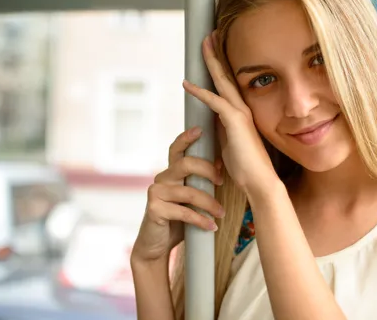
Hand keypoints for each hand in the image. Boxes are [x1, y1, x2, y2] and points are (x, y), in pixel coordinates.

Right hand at [131, 127, 224, 263]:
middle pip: (185, 164)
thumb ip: (198, 182)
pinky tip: (211, 226)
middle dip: (207, 171)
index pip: (177, 149)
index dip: (186, 137)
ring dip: (209, 203)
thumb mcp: (190, 197)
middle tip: (221, 181)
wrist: (157, 245)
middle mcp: (161, 179)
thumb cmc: (178, 220)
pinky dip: (200, 220)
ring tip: (221, 213)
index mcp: (171, 173)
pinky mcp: (154, 209)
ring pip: (188, 191)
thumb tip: (221, 164)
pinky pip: (183, 212)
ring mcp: (156, 193)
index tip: (201, 129)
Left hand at [182, 33, 279, 195]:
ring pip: (223, 81)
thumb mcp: (229, 143)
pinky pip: (214, 101)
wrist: (258, 181)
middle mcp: (242, 108)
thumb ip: (221, 129)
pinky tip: (187, 84)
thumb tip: (210, 122)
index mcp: (241, 113)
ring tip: (204, 44)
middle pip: (226, 75)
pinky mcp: (235, 121)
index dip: (219, 66)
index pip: (228, 84)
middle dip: (217, 55)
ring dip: (212, 62)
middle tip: (209, 35)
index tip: (212, 50)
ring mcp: (240, 113)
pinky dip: (200, 92)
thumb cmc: (245, 166)